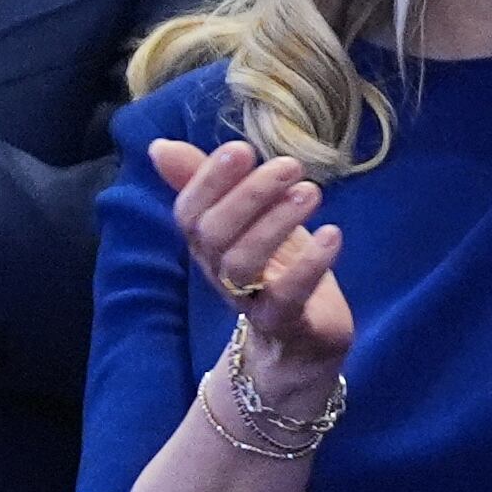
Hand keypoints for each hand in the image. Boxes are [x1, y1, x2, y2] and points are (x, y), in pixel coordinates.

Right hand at [156, 135, 350, 390]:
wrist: (301, 343)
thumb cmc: (276, 269)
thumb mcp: (249, 221)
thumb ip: (210, 184)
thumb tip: (160, 147)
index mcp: (208, 245)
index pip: (189, 212)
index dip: (208, 181)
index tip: (242, 149)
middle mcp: (221, 273)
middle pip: (214, 235)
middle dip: (249, 195)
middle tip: (290, 165)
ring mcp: (251, 301)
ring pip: (243, 265)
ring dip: (276, 223)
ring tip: (310, 191)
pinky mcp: (286, 323)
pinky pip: (287, 297)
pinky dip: (309, 264)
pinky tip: (332, 234)